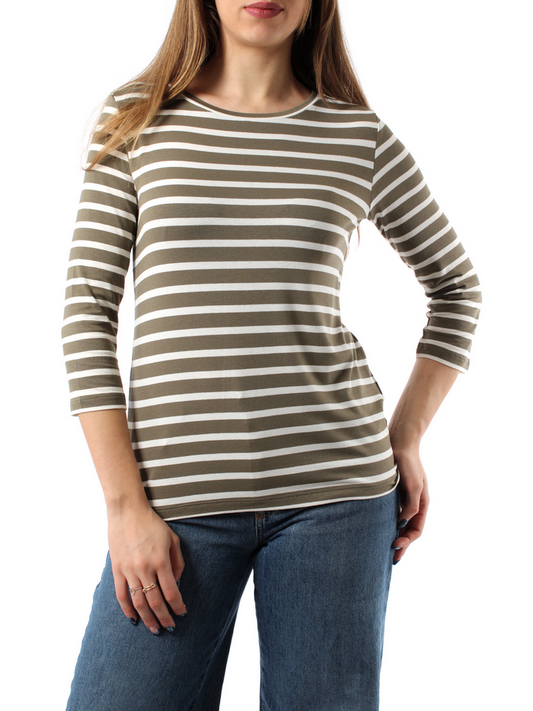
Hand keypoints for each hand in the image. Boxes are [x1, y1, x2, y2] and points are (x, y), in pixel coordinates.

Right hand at [107, 504, 186, 633]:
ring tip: (154, 629)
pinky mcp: (117, 569)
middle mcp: (145, 569)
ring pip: (138, 602)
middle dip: (164, 618)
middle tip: (170, 628)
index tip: (182, 613)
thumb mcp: (172, 539)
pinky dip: (127, 609)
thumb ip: (177, 562)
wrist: (127, 511)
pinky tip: (133, 619)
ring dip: (147, 619)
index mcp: (161, 561)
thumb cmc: (152, 524)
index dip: (178, 606)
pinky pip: (121, 595)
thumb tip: (176, 582)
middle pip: (155, 602)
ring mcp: (129, 570)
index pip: (171, 592)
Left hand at [391, 447, 429, 563]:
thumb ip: (411, 504)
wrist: (399, 443)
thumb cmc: (408, 463)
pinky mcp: (392, 494)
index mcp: (422, 504)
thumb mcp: (414, 485)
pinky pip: (390, 513)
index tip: (394, 545)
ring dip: (394, 536)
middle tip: (391, 560)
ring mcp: (403, 499)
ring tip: (383, 550)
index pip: (417, 530)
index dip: (407, 541)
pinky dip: (386, 524)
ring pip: (399, 524)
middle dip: (402, 545)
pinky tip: (377, 530)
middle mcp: (413, 504)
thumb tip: (403, 522)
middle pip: (409, 530)